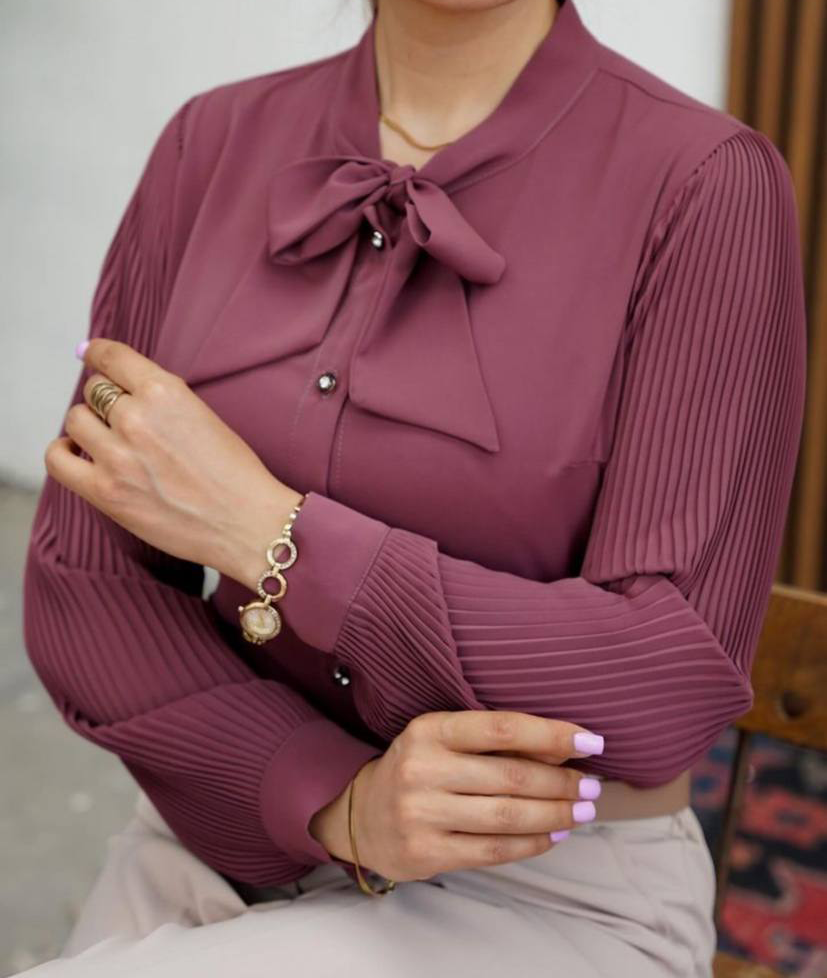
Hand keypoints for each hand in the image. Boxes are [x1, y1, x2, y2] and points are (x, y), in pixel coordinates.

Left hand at [45, 338, 301, 578]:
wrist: (247, 523)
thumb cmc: (235, 474)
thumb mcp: (204, 416)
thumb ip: (163, 401)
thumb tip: (121, 389)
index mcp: (165, 391)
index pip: (112, 357)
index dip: (98, 354)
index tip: (92, 355)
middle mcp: (136, 417)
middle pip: (95, 390)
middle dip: (107, 401)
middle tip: (123, 419)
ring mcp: (117, 456)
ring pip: (76, 420)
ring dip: (89, 426)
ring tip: (107, 441)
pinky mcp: (106, 492)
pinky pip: (58, 459)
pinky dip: (62, 452)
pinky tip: (77, 454)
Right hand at [309, 710, 604, 881]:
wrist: (362, 815)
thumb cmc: (420, 769)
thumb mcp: (447, 742)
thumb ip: (499, 743)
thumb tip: (566, 748)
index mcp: (429, 730)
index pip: (501, 727)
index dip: (552, 733)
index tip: (591, 741)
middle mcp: (421, 769)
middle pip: (510, 776)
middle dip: (561, 782)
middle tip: (592, 786)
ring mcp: (420, 814)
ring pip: (506, 816)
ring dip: (554, 815)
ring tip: (581, 811)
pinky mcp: (425, 853)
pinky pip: (492, 850)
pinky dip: (531, 844)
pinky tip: (553, 836)